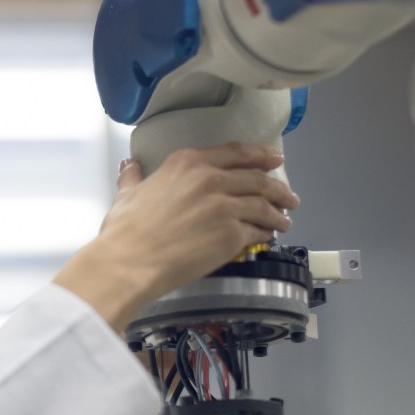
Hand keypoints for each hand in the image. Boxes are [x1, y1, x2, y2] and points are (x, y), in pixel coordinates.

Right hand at [54, 143, 298, 330]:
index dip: (260, 155)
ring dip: (278, 212)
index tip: (273, 159)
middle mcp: (212, 179)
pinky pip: (258, 231)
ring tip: (285, 218)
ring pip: (263, 204)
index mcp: (189, 163)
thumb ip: (133, 177)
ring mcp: (225, 206)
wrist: (130, 262)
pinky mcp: (232, 234)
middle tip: (288, 194)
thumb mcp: (127, 194)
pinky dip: (267, 232)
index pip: (236, 153)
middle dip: (278, 186)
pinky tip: (269, 236)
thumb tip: (130, 166)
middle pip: (257, 178)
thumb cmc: (125, 230)